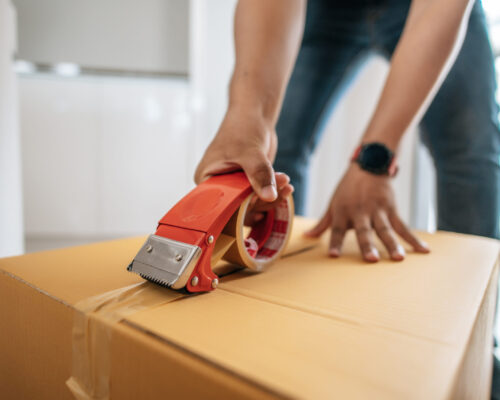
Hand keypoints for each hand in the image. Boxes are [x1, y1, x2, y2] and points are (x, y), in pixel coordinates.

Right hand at [195, 107, 293, 201]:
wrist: (254, 115)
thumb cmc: (243, 128)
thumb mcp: (250, 153)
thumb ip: (259, 174)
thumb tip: (270, 196)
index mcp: (206, 180)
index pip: (220, 205)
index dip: (240, 209)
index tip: (260, 203)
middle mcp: (218, 186)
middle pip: (239, 207)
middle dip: (262, 200)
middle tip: (281, 187)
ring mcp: (234, 186)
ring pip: (253, 203)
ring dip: (272, 197)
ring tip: (286, 183)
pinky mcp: (248, 185)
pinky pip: (260, 196)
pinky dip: (274, 193)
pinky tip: (287, 187)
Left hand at [306, 164, 429, 261]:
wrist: (368, 165)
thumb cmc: (347, 190)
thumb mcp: (333, 204)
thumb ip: (323, 223)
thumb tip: (307, 237)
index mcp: (342, 212)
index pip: (336, 230)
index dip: (335, 242)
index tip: (333, 256)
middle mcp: (359, 212)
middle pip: (363, 231)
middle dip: (367, 245)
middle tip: (371, 260)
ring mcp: (377, 211)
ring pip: (386, 230)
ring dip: (393, 245)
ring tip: (398, 259)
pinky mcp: (391, 209)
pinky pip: (403, 226)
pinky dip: (413, 239)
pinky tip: (424, 251)